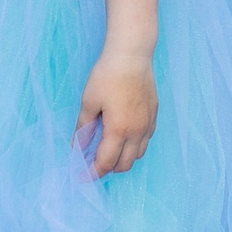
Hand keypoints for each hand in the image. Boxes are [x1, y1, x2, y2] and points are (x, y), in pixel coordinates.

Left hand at [76, 48, 156, 177]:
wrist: (132, 55)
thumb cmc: (107, 75)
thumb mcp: (89, 101)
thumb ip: (83, 128)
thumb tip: (77, 147)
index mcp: (119, 130)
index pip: (106, 163)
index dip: (92, 173)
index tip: (81, 177)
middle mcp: (137, 132)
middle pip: (124, 164)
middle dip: (107, 169)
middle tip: (92, 163)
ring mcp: (148, 124)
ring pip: (138, 155)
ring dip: (123, 159)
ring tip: (108, 150)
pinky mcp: (154, 115)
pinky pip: (146, 140)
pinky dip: (134, 146)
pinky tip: (124, 136)